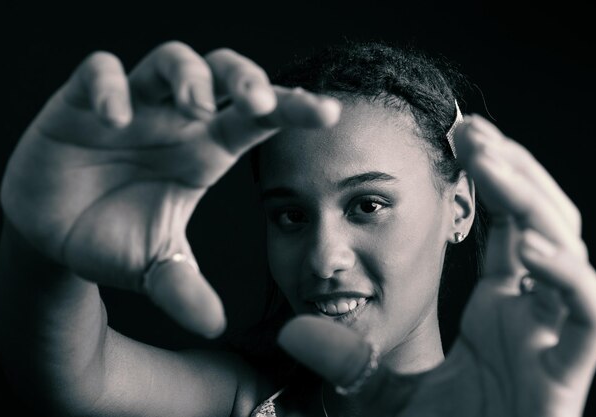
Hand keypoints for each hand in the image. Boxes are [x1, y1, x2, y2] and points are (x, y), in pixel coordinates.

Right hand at [0, 41, 339, 337]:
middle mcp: (175, 121)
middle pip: (223, 73)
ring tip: (195, 107)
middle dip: (246, 78)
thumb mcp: (156, 268)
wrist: (53, 236)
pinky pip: (98, 72)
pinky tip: (114, 118)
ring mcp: (132, 106)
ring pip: (170, 59)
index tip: (328, 114)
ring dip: (189, 75)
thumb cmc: (114, 241)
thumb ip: (185, 290)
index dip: (292, 109)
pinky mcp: (80, 102)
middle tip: (259, 102)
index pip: (257, 120)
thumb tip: (215, 325)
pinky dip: (108, 86)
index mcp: (204, 152)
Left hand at [279, 115, 595, 415]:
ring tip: (493, 163)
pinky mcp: (565, 378)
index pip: (510, 226)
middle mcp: (533, 316)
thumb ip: (341, 356)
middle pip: (544, 224)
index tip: (462, 137)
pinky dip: (566, 281)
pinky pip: (585, 320)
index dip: (495, 179)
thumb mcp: (373, 389)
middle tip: (472, 130)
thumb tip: (292, 328)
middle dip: (514, 173)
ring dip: (535, 204)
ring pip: (568, 256)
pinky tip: (533, 248)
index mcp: (501, 309)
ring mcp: (553, 342)